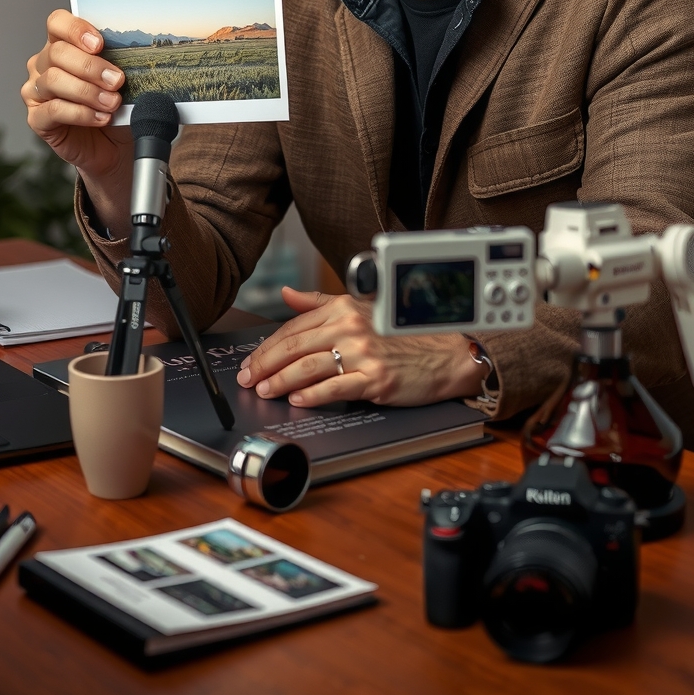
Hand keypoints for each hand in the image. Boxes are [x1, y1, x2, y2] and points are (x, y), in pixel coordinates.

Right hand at [22, 11, 132, 226]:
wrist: (115, 146)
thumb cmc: (115, 107)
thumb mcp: (120, 81)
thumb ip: (119, 64)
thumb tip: (134, 56)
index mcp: (62, 46)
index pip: (57, 23)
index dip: (76, 29)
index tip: (100, 44)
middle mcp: (44, 65)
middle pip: (58, 52)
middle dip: (91, 67)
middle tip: (117, 80)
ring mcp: (37, 92)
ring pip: (53, 80)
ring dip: (88, 91)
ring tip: (112, 103)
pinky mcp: (37, 119)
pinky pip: (53, 111)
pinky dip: (81, 113)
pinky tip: (101, 118)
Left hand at [236, 288, 485, 407]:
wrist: (444, 353)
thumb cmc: (401, 334)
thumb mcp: (359, 308)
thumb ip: (319, 303)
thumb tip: (286, 294)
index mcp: (343, 308)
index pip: (293, 327)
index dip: (267, 346)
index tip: (251, 360)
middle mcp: (350, 327)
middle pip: (295, 347)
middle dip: (265, 365)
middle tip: (248, 379)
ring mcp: (363, 353)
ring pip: (309, 368)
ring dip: (280, 382)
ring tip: (265, 391)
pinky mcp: (375, 379)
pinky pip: (335, 388)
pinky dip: (312, 396)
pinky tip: (296, 400)